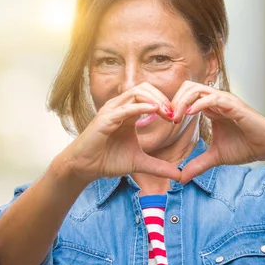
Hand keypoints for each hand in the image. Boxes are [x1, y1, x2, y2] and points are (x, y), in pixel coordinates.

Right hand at [60, 83, 180, 182]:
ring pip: (136, 93)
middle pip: (144, 88)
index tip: (177, 118)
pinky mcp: (104, 119)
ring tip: (168, 112)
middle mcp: (120, 108)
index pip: (149, 96)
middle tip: (174, 113)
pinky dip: (141, 107)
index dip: (165, 103)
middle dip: (162, 97)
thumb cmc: (108, 160)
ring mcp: (111, 111)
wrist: (85, 168)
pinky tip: (155, 111)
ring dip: (155, 100)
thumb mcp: (140, 163)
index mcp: (129, 113)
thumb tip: (179, 175)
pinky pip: (125, 108)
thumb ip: (159, 167)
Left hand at [170, 81, 264, 183]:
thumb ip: (198, 164)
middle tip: (168, 119)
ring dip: (183, 101)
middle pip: (188, 87)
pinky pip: (214, 98)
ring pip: (198, 89)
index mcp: (211, 108)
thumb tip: (182, 179)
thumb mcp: (216, 157)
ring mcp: (226, 101)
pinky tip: (190, 114)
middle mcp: (217, 101)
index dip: (173, 106)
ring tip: (176, 117)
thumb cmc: (246, 146)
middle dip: (174, 100)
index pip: (186, 96)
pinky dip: (199, 103)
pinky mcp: (234, 106)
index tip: (166, 123)